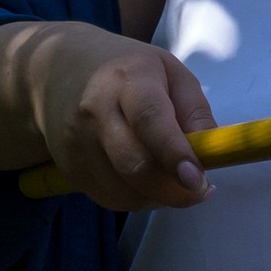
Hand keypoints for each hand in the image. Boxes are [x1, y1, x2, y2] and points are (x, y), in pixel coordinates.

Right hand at [36, 29, 217, 210]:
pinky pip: (109, 198)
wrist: (59, 70)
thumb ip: (195, 110)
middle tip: (199, 190)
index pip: (150, 120)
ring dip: (157, 197)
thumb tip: (211, 154)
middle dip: (173, 189)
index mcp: (129, 79)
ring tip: (173, 182)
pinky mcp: (69, 167)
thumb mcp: (170, 72)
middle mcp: (96, 111)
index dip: (174, 153)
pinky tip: (147, 183)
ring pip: (123, 190)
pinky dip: (136, 200)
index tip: (197, 179)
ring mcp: (78, 143)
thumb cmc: (127, 70)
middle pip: (134, 164)